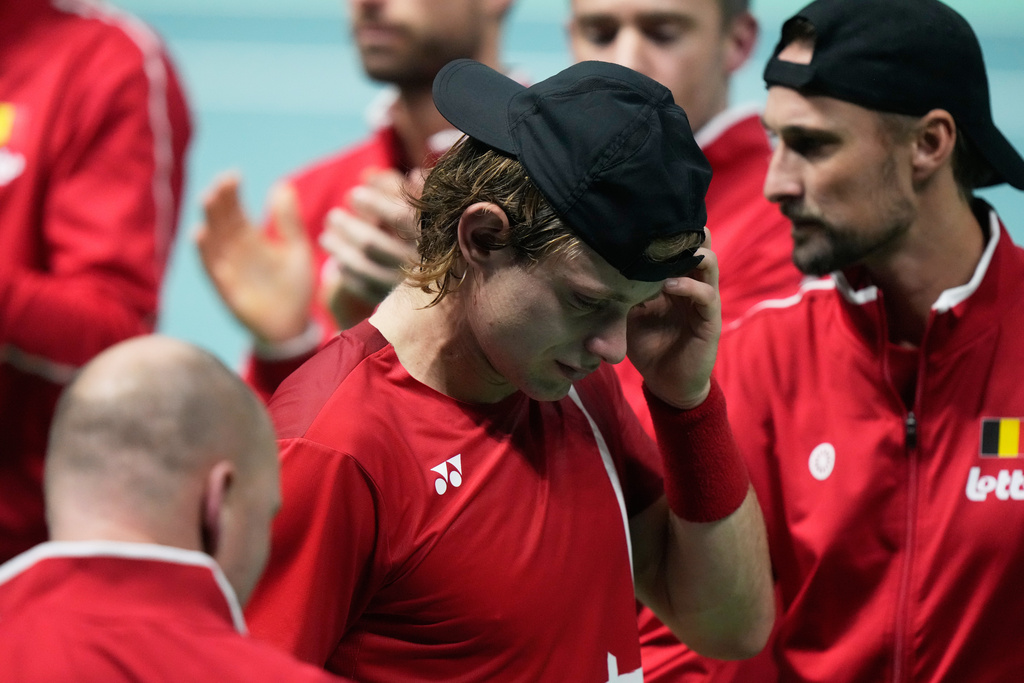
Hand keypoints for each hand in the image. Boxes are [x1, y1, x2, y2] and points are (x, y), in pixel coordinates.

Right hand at [196, 172, 313, 343]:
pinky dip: (205, 252)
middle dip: (220, 201)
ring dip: (210, 220)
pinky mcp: (226, 288)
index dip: (231, 193)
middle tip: (222, 182)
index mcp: (250, 239)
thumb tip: (282, 185)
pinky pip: (211, 268)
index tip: (233, 175)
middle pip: (221, 220)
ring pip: (213, 239)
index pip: (235, 210)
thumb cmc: (294, 287)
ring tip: (209, 198)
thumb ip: (288, 221)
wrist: (294, 325)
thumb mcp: (296, 249)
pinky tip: (200, 233)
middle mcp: (235, 251)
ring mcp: (228, 268)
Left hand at [319, 169, 420, 328]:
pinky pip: (365, 290)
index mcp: (432, 236)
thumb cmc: (433, 232)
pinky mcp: (399, 304)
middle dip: (347, 227)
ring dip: (339, 249)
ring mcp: (409, 286)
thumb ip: (400, 189)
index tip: (353, 194)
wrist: (455, 285)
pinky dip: (349, 276)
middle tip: (332, 216)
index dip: (373, 203)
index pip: (399, 216)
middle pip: (372, 243)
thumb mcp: (425, 208)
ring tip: (325, 237)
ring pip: (364, 267)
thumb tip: (368, 175)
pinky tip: (340, 264)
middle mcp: (422, 263)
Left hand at [626, 230, 720, 408]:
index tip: (639, 216)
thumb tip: (588, 270)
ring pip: (707, 261)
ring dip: (688, 252)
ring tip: (666, 252)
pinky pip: (706, 295)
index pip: (674, 243)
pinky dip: (688, 286)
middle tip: (659, 222)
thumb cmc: (646, 345)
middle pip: (696, 242)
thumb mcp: (625, 314)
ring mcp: (703, 299)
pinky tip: (669, 285)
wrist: (666, 383)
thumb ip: (616, 292)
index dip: (661, 229)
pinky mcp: (710, 319)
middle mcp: (691, 282)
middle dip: (680, 231)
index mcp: (673, 277)